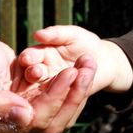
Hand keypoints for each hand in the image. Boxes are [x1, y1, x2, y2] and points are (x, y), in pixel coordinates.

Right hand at [0, 28, 96, 132]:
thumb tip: (25, 118)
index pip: (30, 125)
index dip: (51, 102)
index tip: (66, 74)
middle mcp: (11, 132)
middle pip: (49, 123)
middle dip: (70, 95)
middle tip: (82, 69)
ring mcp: (24, 122)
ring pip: (58, 116)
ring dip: (76, 92)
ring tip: (88, 66)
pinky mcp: (34, 108)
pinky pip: (59, 107)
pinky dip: (72, 90)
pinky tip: (82, 72)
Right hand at [18, 25, 132, 93]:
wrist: (105, 60)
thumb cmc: (85, 43)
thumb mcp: (72, 35)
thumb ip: (56, 33)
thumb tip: (37, 34)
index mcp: (40, 56)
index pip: (29, 57)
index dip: (27, 58)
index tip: (26, 58)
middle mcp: (42, 73)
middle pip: (31, 75)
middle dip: (32, 73)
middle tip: (36, 72)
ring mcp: (52, 87)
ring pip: (45, 89)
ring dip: (49, 86)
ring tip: (62, 78)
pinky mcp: (64, 99)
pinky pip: (63, 98)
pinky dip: (67, 93)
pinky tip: (73, 86)